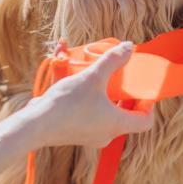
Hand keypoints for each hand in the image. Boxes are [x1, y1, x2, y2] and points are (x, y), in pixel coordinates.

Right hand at [25, 41, 154, 147]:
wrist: (34, 126)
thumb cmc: (67, 104)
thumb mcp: (93, 77)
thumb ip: (112, 61)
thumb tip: (129, 47)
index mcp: (117, 124)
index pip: (145, 121)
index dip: (148, 105)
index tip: (143, 90)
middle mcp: (106, 134)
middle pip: (127, 117)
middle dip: (127, 98)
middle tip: (125, 82)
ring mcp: (90, 137)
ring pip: (108, 116)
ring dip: (108, 99)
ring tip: (103, 81)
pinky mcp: (76, 134)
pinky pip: (91, 117)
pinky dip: (91, 103)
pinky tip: (80, 88)